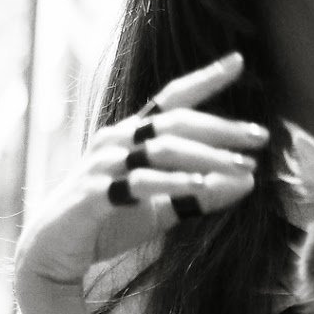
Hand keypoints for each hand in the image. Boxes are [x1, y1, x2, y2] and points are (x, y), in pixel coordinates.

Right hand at [14, 52, 267, 290]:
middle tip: (261, 136)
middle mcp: (117, 141)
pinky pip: (140, 182)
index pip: (172, 98)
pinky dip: (174, 183)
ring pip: (163, 149)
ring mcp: (104, 164)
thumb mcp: (164, 208)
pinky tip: (203, 186)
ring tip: (244, 166)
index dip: (204, 78)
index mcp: (131, 136)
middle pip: (176, 122)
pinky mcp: (95, 193)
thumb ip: (202, 194)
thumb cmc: (107, 223)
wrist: (53, 252)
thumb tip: (250, 181)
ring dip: (208, 157)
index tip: (238, 61)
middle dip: (221, 128)